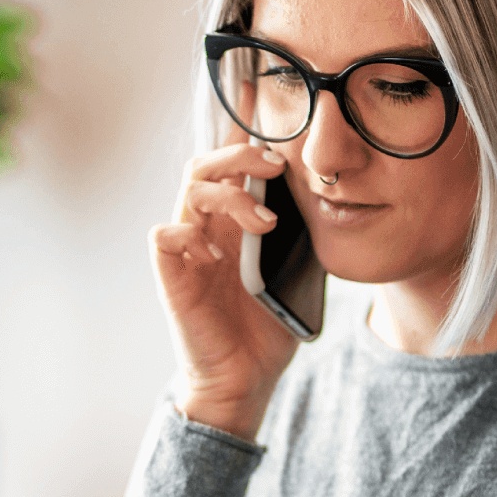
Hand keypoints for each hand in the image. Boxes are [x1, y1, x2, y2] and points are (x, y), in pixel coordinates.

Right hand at [147, 126, 299, 440]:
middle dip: (240, 154)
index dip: (244, 134)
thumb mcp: (298, 271)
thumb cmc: (268, 326)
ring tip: (265, 223)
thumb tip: (332, 194)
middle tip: (275, 167)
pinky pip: (164, 235)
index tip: (275, 119)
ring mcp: (187, 249)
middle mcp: (207, 227)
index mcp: (235, 220)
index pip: (230, 163)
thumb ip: (303, 232)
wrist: (246, 377)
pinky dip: (189, 235)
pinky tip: (217, 254)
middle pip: (204, 163)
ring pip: (189, 189)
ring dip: (230, 195)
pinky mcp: (171, 275)